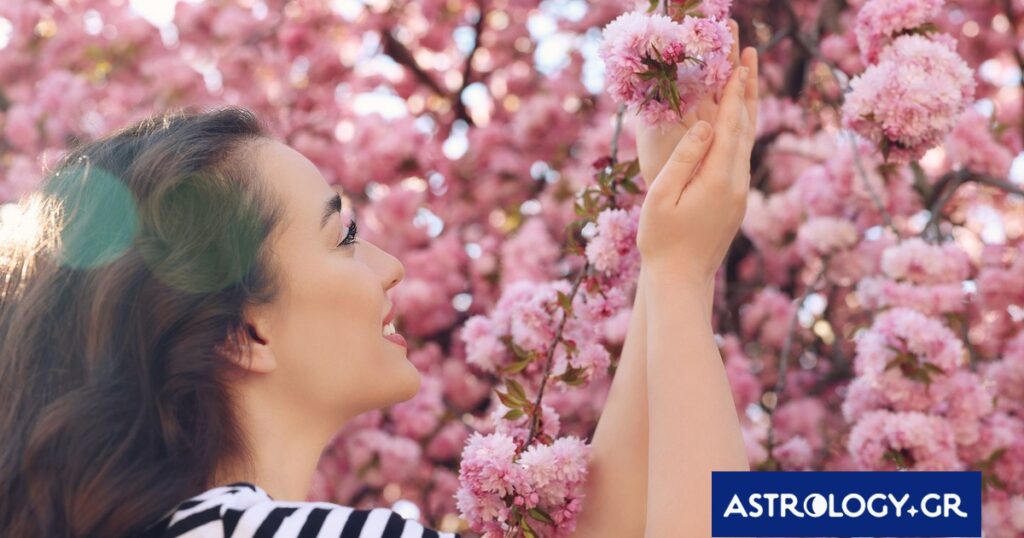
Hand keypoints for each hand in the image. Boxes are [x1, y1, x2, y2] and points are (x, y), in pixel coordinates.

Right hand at [636, 44, 758, 286]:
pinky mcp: (735, 204)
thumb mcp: (661, 196)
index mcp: (718, 180)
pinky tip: (734, 127)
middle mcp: (736, 184)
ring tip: (746, 84)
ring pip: (746, 145)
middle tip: (750, 61)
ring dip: (745, 112)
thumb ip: (683, 158)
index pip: (728, 127)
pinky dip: (739, 136)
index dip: (733, 94)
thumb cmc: (661, 241)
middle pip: (745, 130)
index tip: (738, 65)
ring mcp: (739, 195)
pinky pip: (740, 160)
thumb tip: (703, 126)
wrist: (682, 281)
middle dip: (746, 93)